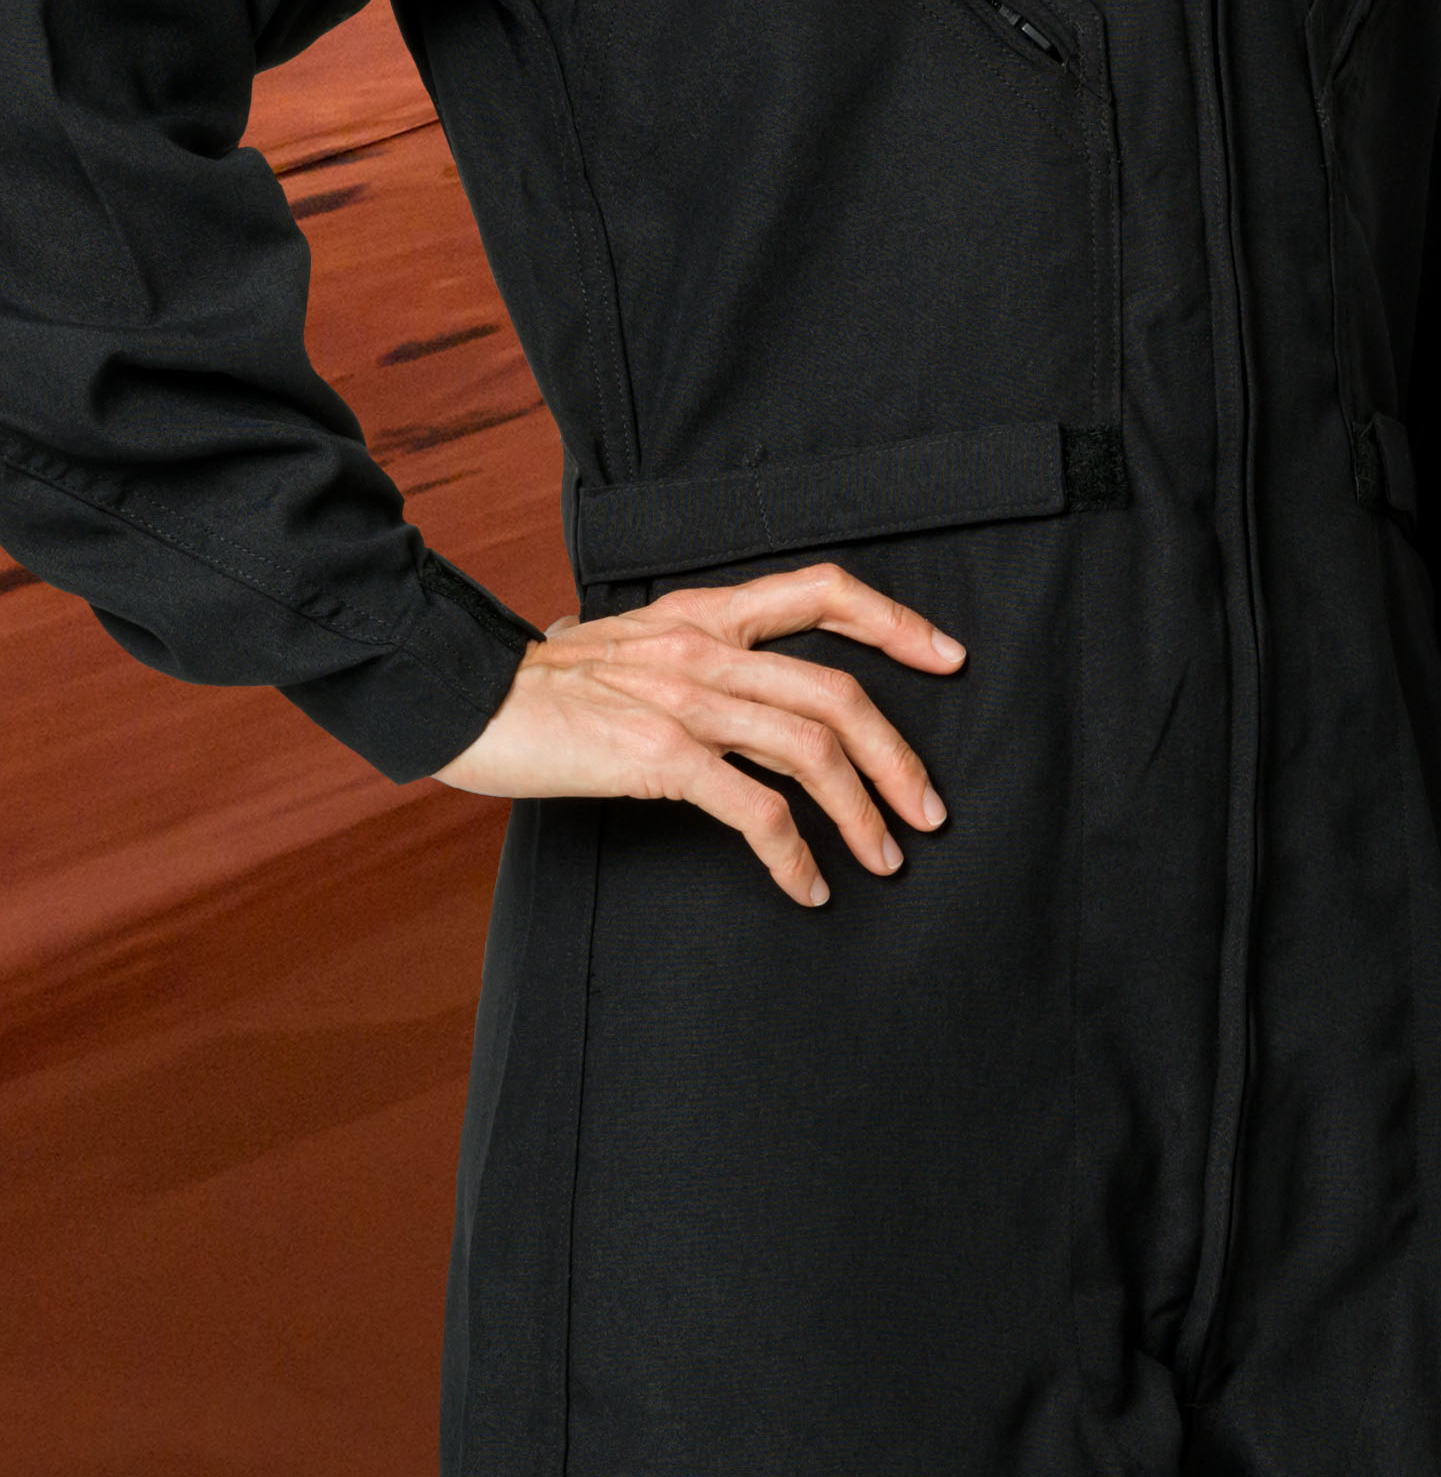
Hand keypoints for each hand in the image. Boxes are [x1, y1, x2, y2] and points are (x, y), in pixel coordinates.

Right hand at [432, 563, 957, 904]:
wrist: (456, 694)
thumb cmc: (537, 682)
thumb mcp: (627, 643)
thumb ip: (687, 653)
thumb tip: (729, 681)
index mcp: (705, 612)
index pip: (823, 591)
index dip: (896, 622)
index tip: (949, 658)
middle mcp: (706, 647)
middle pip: (838, 692)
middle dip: (898, 755)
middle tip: (930, 810)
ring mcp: (684, 700)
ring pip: (811, 750)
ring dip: (862, 812)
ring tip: (886, 858)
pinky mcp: (656, 754)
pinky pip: (752, 807)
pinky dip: (792, 852)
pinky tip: (807, 885)